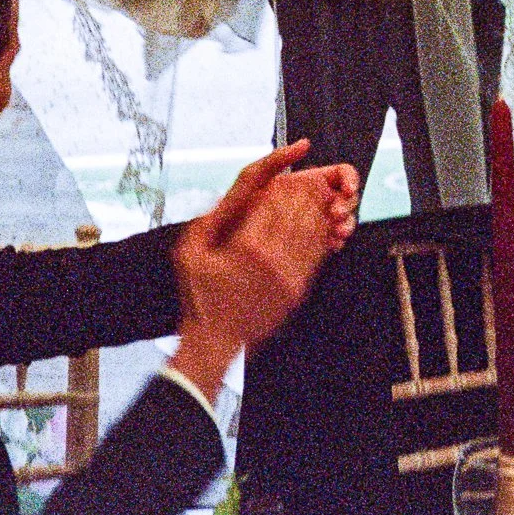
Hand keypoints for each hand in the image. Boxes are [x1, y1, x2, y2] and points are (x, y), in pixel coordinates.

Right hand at [169, 145, 353, 395]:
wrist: (216, 340)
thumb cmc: (201, 298)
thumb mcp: (190, 252)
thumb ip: (207, 220)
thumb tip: (225, 195)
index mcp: (245, 247)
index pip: (274, 204)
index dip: (284, 185)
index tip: (288, 174)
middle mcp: (270, 260)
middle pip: (297, 215)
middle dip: (306, 194)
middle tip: (311, 178)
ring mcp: (287, 276)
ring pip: (311, 234)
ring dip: (318, 211)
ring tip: (321, 195)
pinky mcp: (296, 290)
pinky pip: (315, 257)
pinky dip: (321, 238)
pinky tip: (322, 226)